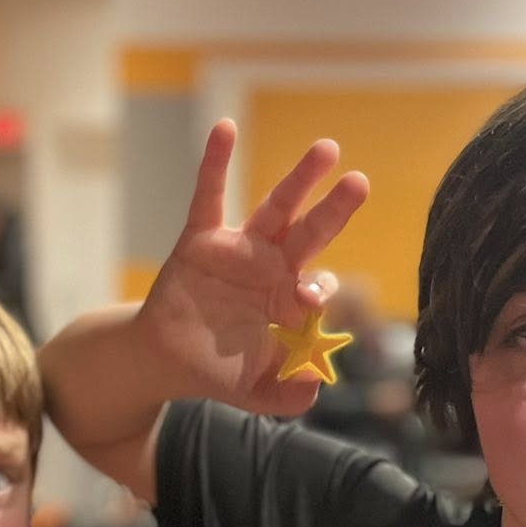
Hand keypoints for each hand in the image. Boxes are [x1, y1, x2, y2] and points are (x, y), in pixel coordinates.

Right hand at [140, 120, 368, 415]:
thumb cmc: (217, 372)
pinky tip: (224, 128)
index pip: (318, 284)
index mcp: (290, 301)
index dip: (319, 288)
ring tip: (326, 148)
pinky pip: (209, 196)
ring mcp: (239, 250)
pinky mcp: (201, 240)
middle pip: (311, 232)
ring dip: (300, 179)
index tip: (309, 300)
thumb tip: (315, 388)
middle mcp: (272, 268)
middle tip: (359, 182)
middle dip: (336, 208)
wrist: (166, 363)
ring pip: (275, 208)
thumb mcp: (258, 394)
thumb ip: (288, 397)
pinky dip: (215, 162)